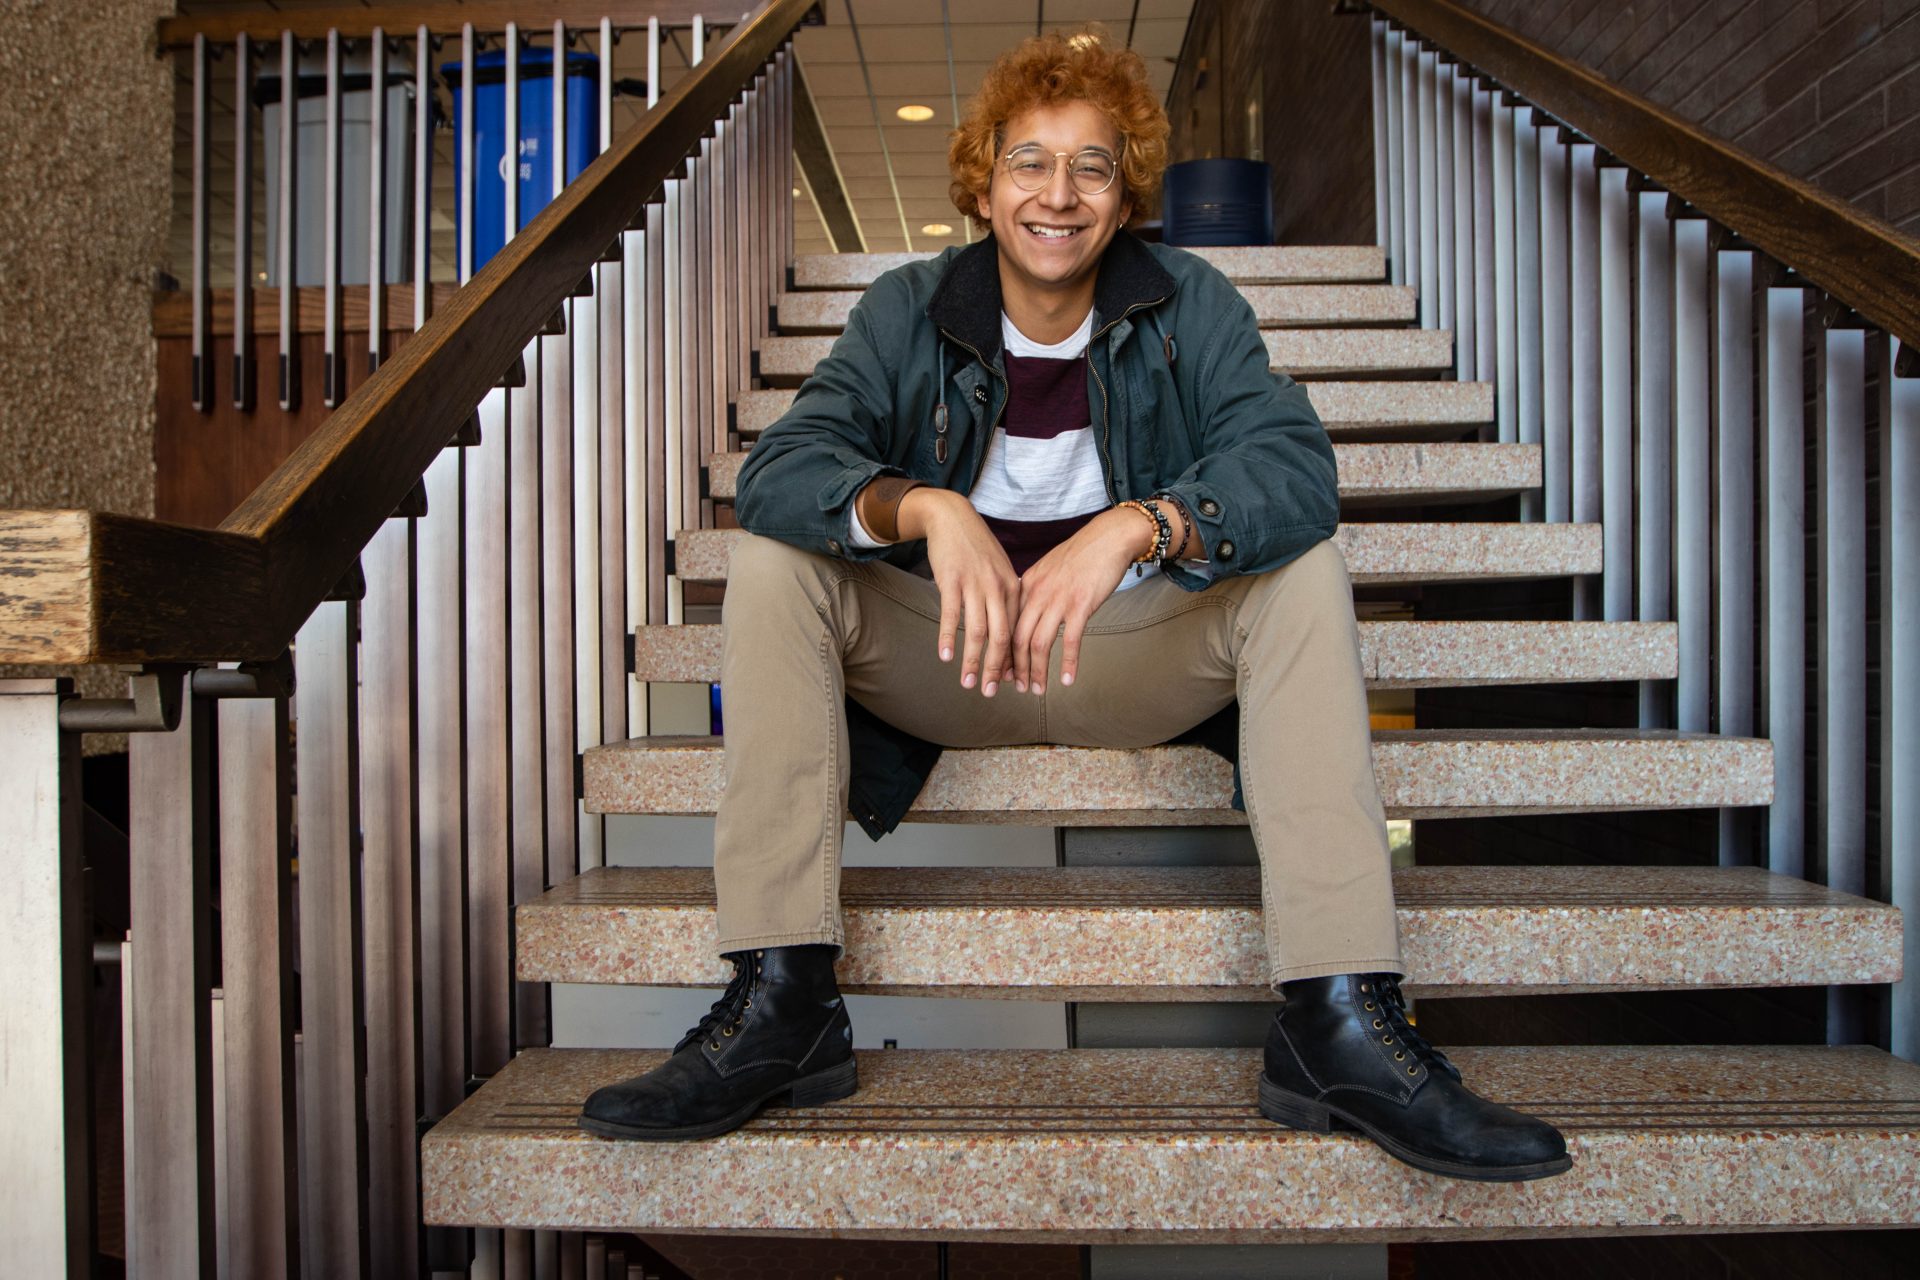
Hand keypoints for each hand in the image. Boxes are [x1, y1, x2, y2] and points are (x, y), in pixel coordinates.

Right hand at [900, 488, 1022, 695]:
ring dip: (972, 661)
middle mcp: (997, 588)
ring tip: (968, 684)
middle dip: (996, 668)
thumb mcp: (998, 571)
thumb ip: (1003, 599)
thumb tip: (1005, 632)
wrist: (953, 517)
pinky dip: (948, 637)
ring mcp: (974, 584)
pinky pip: (951, 615)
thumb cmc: (975, 548)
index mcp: (1012, 588)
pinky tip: (946, 656)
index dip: (1013, 660)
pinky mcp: (951, 580)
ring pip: (976, 631)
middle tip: (990, 693)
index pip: (1016, 631)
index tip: (1009, 682)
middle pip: (1000, 637)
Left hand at [1011, 507, 1150, 692]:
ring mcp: (1058, 600)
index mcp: (1026, 585)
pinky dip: (1067, 664)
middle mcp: (1037, 593)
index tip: (1002, 670)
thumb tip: (1028, 615)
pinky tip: (1067, 680)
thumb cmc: (1082, 555)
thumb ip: (1035, 592)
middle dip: (1014, 668)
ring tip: (1037, 690)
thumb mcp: (1048, 569)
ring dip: (1036, 671)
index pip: (1006, 624)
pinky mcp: (1081, 605)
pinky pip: (1070, 641)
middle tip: (1016, 688)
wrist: (1109, 538)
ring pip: (1038, 644)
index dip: (1002, 651)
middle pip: (1016, 638)